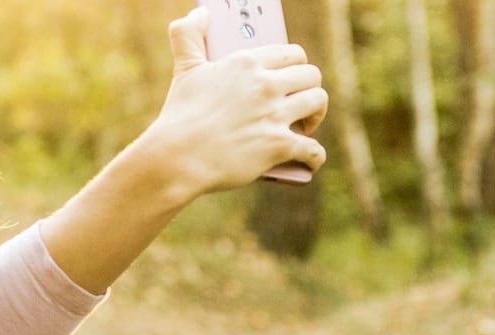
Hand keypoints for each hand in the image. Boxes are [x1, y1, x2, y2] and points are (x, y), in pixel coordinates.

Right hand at [152, 6, 328, 193]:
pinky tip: (311, 161)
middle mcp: (265, 85)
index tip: (291, 76)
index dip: (296, 66)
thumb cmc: (179, 116)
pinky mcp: (278, 146)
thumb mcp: (184, 69)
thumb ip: (188, 35)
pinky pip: (313, 148)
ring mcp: (274, 115)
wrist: (177, 158)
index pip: (291, 53)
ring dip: (316, 116)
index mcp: (246, 63)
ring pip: (317, 103)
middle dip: (309, 88)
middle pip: (311, 75)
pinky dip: (315, 156)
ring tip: (306, 126)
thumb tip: (199, 13)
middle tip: (301, 101)